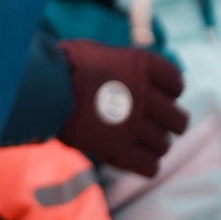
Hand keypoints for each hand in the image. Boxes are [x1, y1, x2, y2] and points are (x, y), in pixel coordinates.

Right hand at [58, 39, 187, 176]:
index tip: (157, 94)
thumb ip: (124, 65)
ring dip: (152, 145)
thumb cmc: (64, 64)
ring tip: (134, 140)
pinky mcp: (121, 149)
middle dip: (168, 124)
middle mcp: (146, 95)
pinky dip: (144, 164)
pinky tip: (132, 157)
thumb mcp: (99, 52)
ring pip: (164, 145)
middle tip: (150, 123)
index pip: (177, 84)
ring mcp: (135, 124)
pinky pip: (150, 167)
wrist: (41, 85)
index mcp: (143, 66)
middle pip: (178, 121)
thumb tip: (135, 74)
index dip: (170, 92)